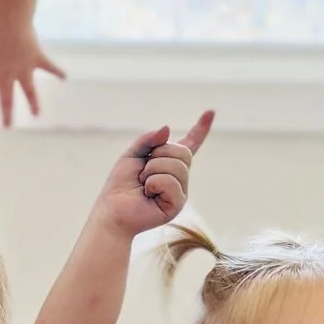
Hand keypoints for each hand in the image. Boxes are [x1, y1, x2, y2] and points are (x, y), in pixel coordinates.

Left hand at [0, 19, 66, 127]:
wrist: (8, 18)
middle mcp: (7, 74)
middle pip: (7, 99)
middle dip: (7, 113)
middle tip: (9, 126)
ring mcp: (24, 68)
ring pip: (30, 90)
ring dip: (34, 103)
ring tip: (37, 114)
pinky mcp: (37, 58)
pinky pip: (49, 67)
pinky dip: (57, 72)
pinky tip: (64, 77)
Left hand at [95, 113, 214, 239]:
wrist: (112, 211)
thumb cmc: (120, 185)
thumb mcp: (132, 155)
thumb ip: (148, 140)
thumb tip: (167, 128)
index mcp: (169, 163)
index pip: (190, 143)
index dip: (201, 128)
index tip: (210, 112)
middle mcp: (179, 176)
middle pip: (182, 152)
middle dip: (158, 155)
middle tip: (143, 172)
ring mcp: (180, 190)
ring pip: (177, 166)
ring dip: (152, 171)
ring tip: (143, 184)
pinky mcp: (177, 204)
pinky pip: (170, 182)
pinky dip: (153, 183)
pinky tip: (148, 194)